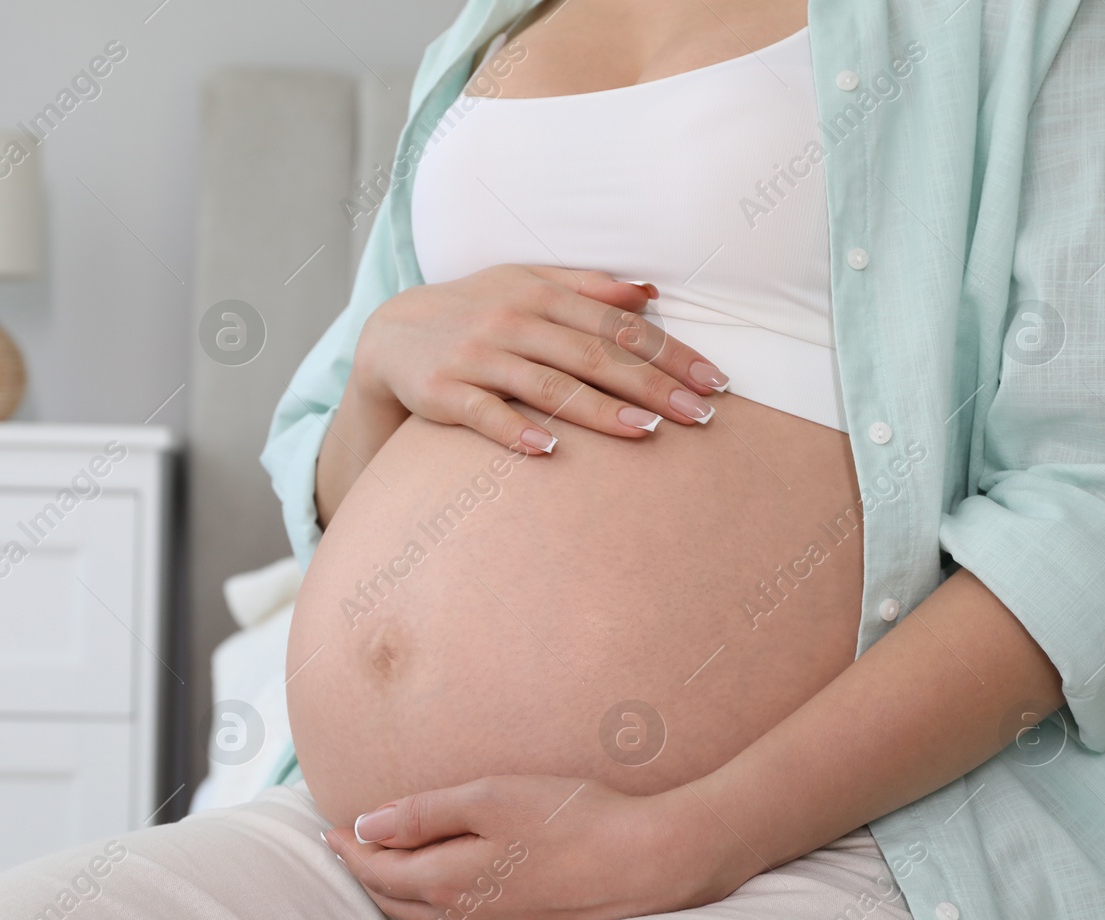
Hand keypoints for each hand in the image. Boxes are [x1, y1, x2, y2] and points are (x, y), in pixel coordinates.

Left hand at [320, 775, 725, 919]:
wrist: (647, 862)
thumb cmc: (572, 817)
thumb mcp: (490, 796)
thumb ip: (423, 813)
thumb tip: (367, 824)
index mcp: (448, 876)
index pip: (379, 866)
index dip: (350, 846)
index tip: (330, 829)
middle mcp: (463, 916)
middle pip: (395, 897)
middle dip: (365, 872)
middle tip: (345, 848)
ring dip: (394, 902)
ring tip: (378, 880)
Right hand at [353, 265, 727, 456]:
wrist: (389, 334)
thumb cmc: (474, 311)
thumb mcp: (526, 283)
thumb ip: (587, 287)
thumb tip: (651, 294)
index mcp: (541, 293)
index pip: (618, 324)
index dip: (670, 353)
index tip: (714, 381)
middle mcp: (513, 320)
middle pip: (594, 354)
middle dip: (652, 385)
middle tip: (701, 415)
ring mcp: (477, 356)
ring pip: (547, 384)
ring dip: (599, 409)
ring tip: (647, 432)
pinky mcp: (444, 391)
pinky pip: (484, 413)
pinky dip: (515, 430)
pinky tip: (549, 450)